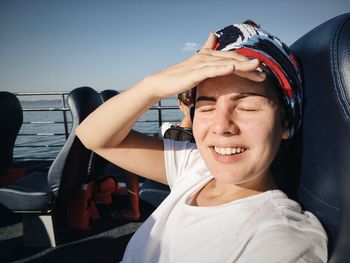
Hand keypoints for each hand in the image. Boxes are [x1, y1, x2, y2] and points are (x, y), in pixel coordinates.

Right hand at [147, 33, 265, 98]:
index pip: (231, 58)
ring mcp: (200, 64)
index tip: (260, 72)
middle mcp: (206, 57)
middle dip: (249, 66)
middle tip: (264, 73)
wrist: (160, 83)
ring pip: (225, 63)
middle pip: (232, 59)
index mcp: (208, 57)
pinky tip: (234, 67)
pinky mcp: (194, 72)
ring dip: (242, 65)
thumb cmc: (178, 77)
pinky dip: (223, 68)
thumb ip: (206, 51)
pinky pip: (211, 69)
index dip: (246, 63)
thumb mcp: (195, 64)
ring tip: (257, 68)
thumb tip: (213, 36)